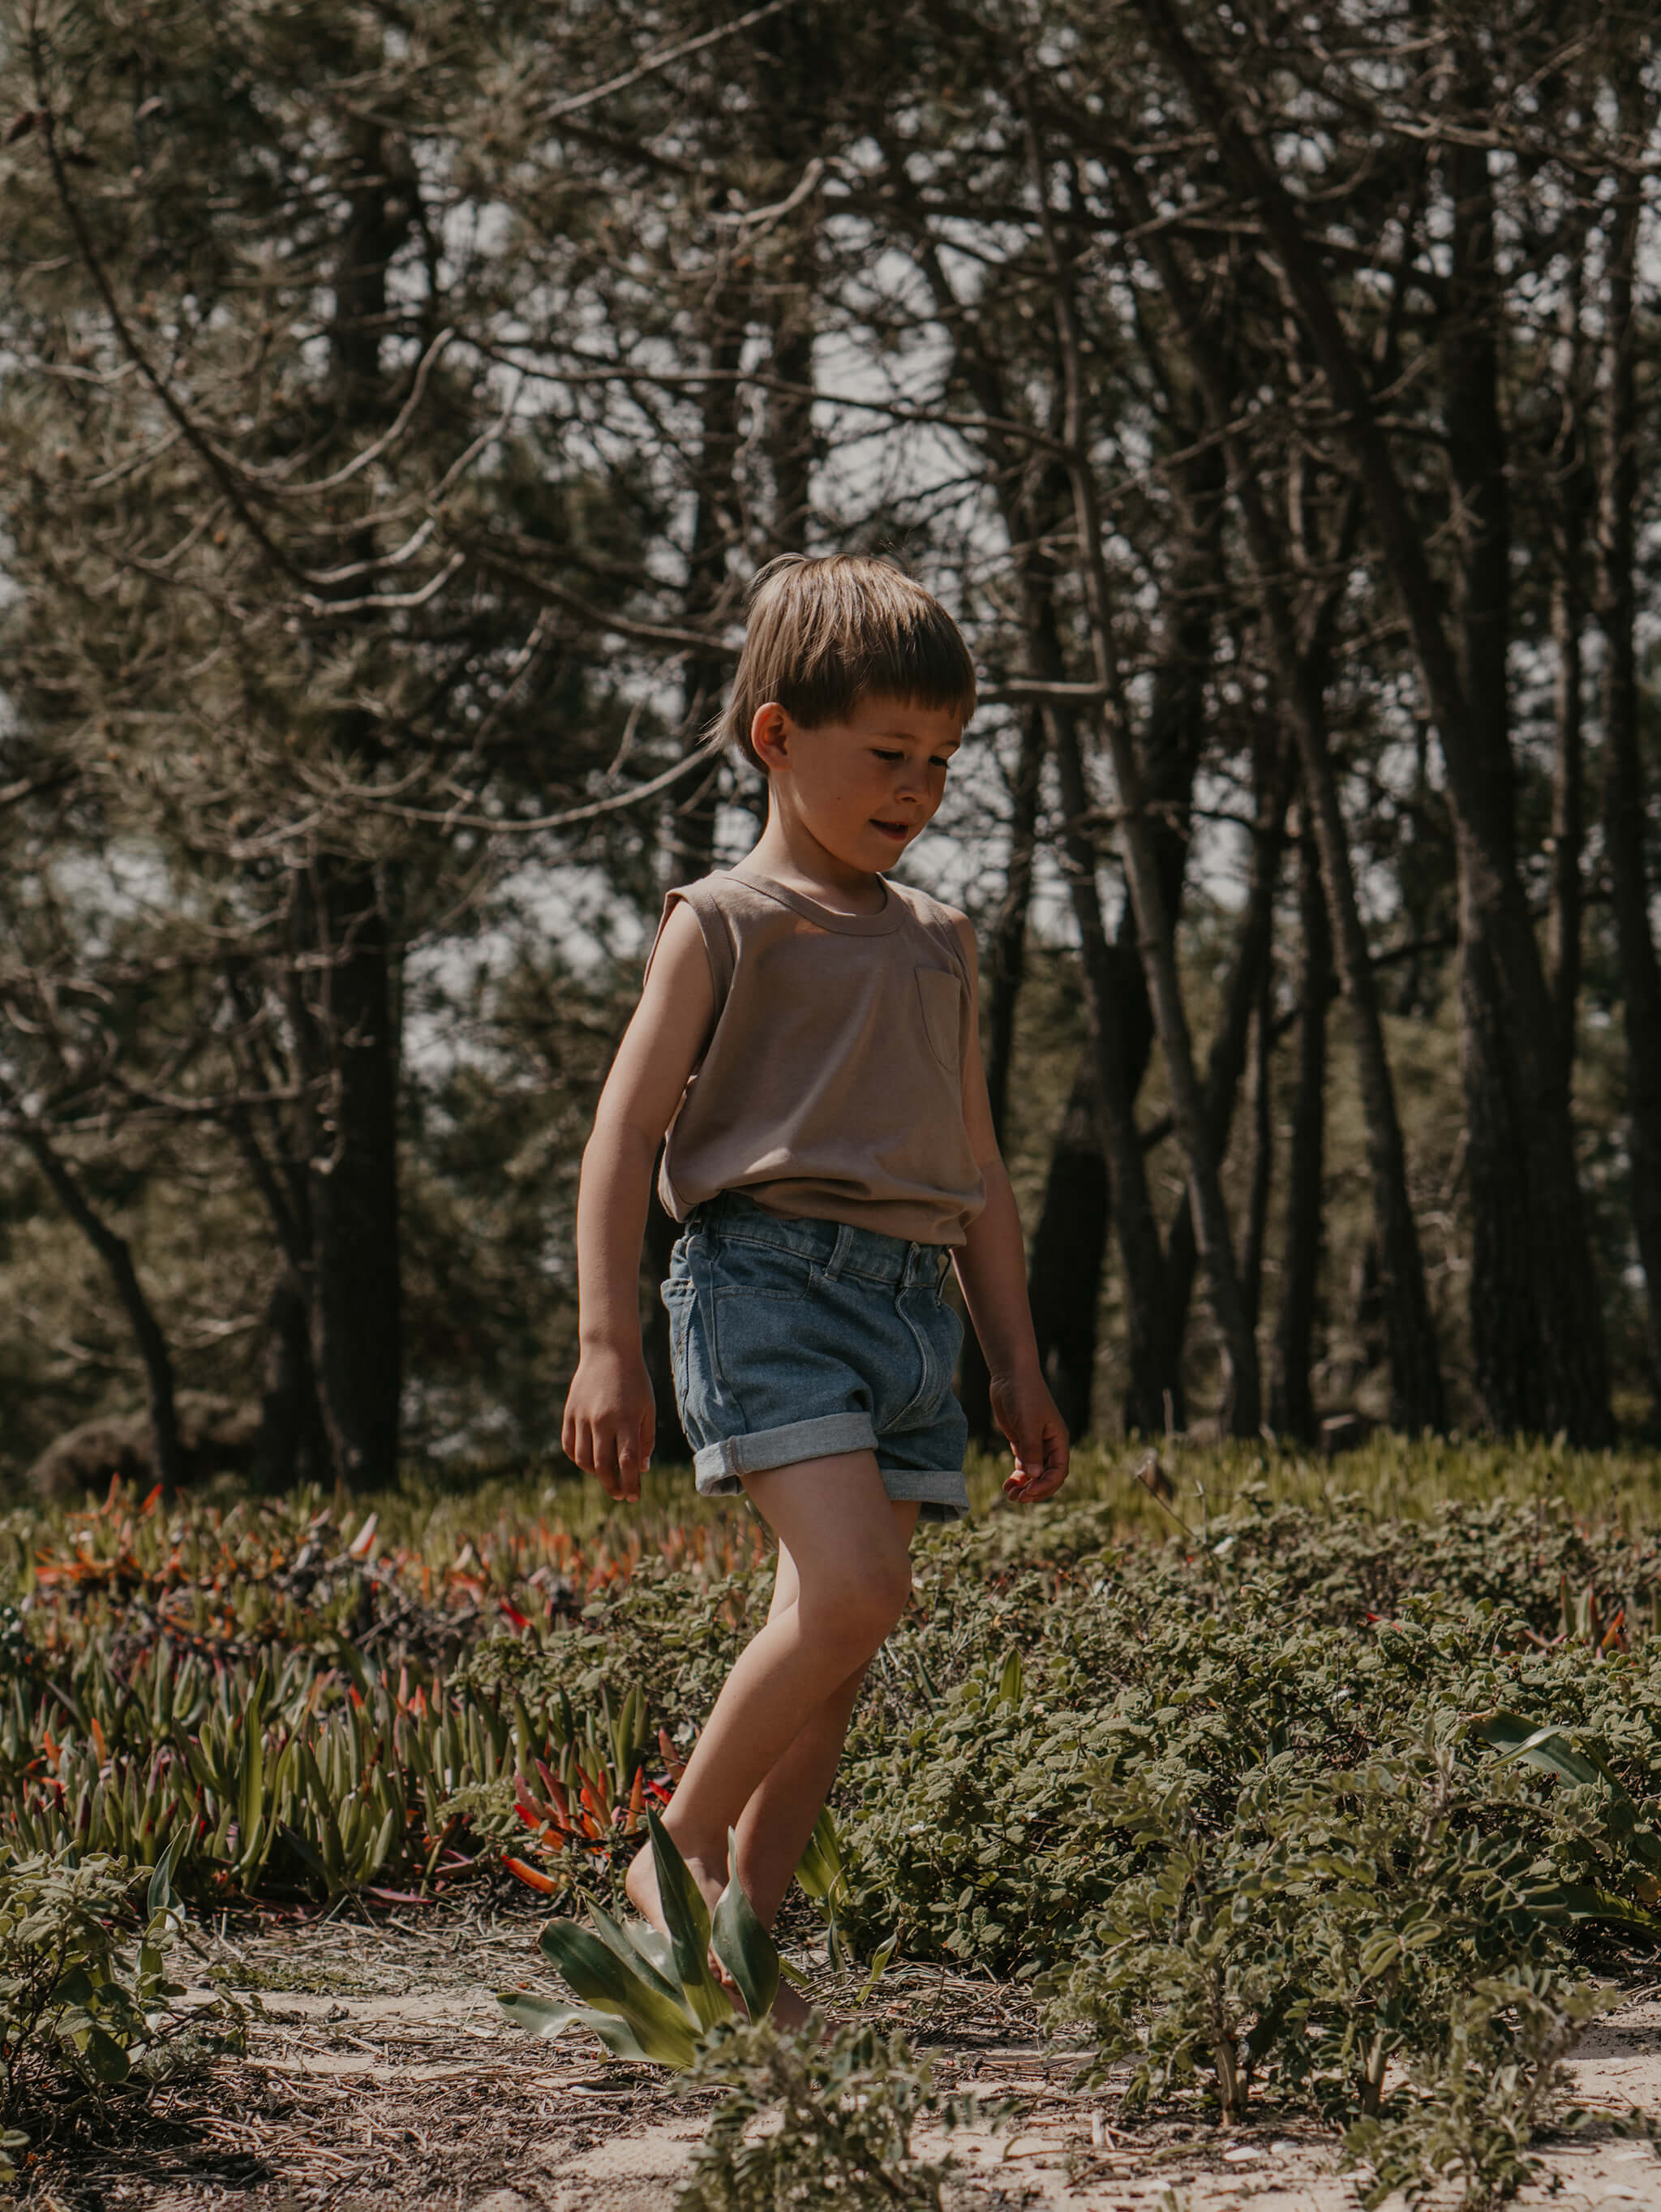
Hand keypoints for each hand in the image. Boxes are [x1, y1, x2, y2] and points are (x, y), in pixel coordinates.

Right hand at [561, 1343, 654, 1501]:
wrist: (609, 1351)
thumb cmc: (635, 1381)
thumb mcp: (648, 1408)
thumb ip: (646, 1440)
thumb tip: (641, 1469)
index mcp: (626, 1419)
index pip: (627, 1462)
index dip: (630, 1484)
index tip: (634, 1497)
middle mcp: (602, 1420)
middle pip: (603, 1465)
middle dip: (612, 1485)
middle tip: (619, 1495)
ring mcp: (583, 1416)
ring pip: (583, 1459)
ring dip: (594, 1473)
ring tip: (606, 1474)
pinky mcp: (569, 1412)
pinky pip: (569, 1445)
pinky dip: (577, 1458)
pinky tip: (588, 1460)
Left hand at [990, 1370, 1068, 1504]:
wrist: (1010, 1375)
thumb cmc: (1024, 1395)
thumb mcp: (1028, 1422)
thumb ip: (1031, 1449)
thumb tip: (1035, 1475)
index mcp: (1058, 1440)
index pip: (1059, 1471)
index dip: (1046, 1486)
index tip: (1029, 1492)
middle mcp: (1049, 1444)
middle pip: (1048, 1476)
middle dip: (1035, 1490)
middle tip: (1018, 1499)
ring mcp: (1035, 1443)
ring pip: (1035, 1473)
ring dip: (1025, 1486)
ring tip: (1010, 1496)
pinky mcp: (1022, 1440)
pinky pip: (1023, 1465)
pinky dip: (1018, 1477)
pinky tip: (1007, 1484)